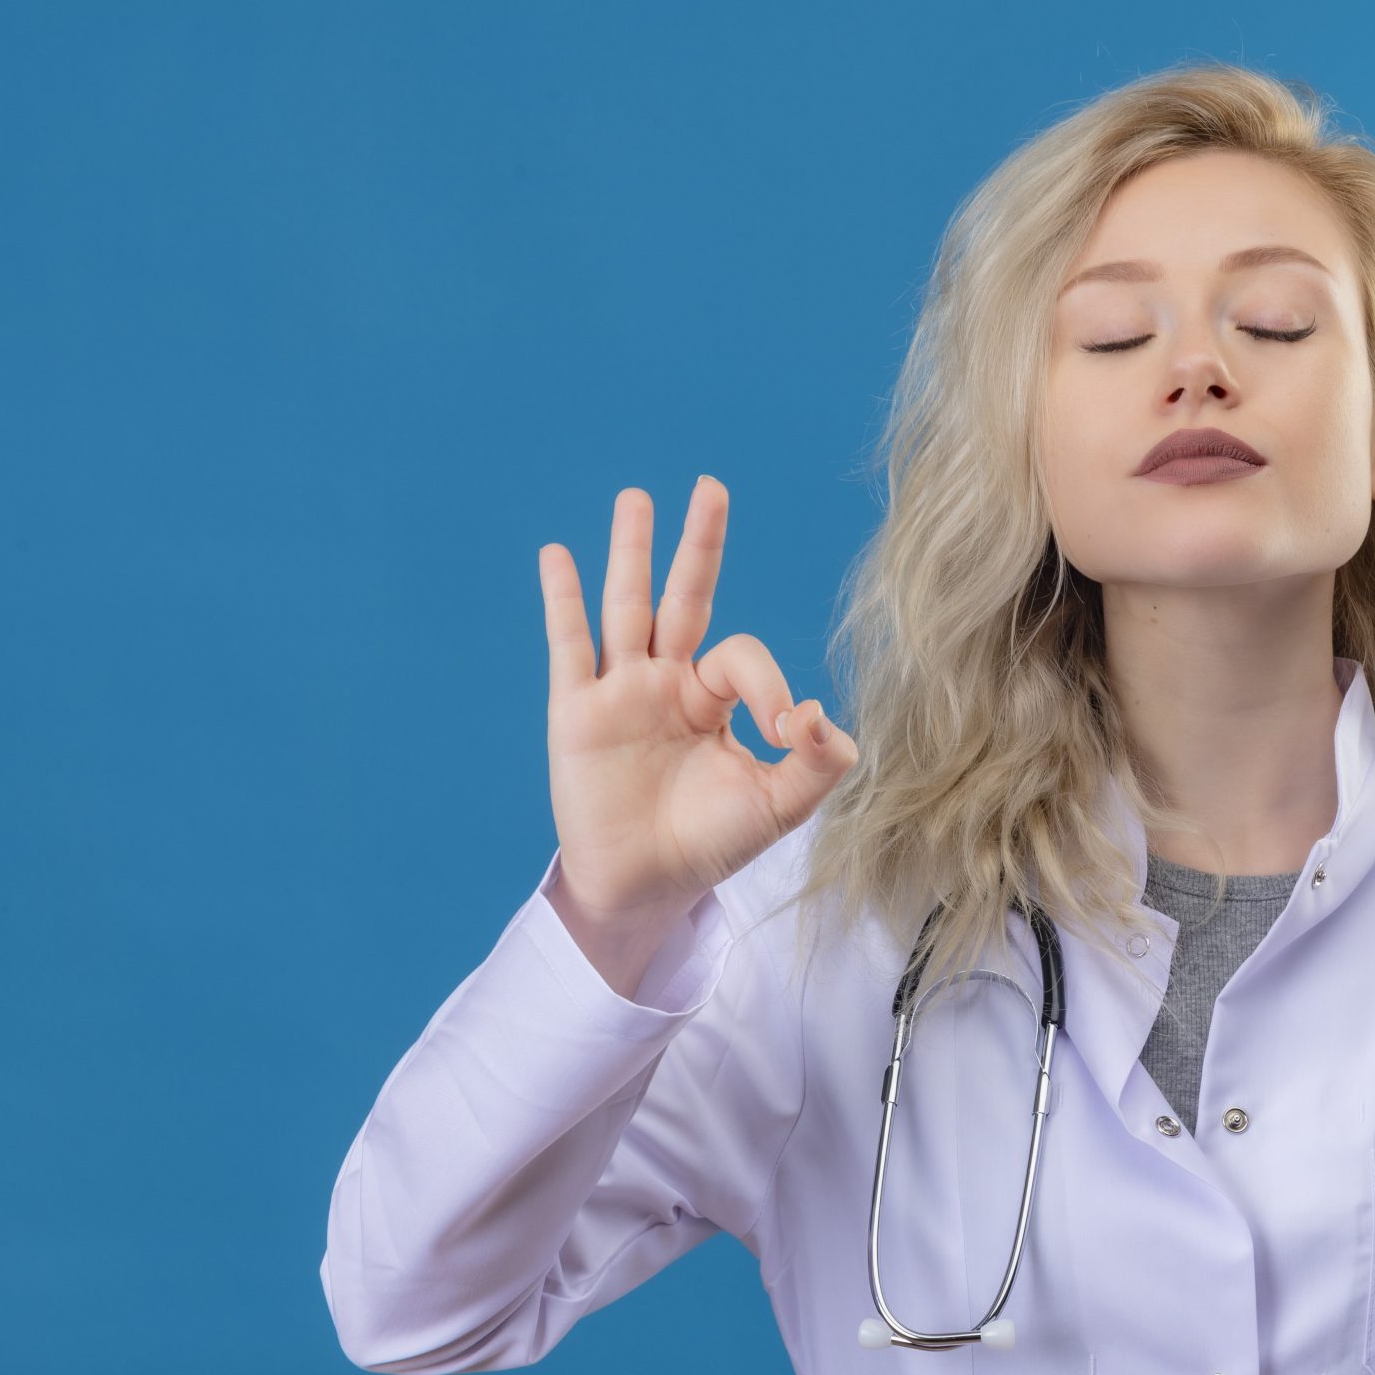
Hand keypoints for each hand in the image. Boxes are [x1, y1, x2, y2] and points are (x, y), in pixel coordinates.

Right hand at [537, 475, 858, 917]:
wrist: (648, 888)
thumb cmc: (712, 842)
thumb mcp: (781, 807)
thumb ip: (817, 763)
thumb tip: (817, 713)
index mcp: (716, 698)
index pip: (743, 657)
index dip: (770, 684)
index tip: (787, 731)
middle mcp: (668, 682)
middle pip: (686, 598)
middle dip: (700, 545)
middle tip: (712, 487)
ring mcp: (621, 693)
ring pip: (627, 609)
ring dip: (631, 553)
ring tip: (636, 499)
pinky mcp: (578, 715)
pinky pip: (570, 648)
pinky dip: (563, 601)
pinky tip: (557, 556)